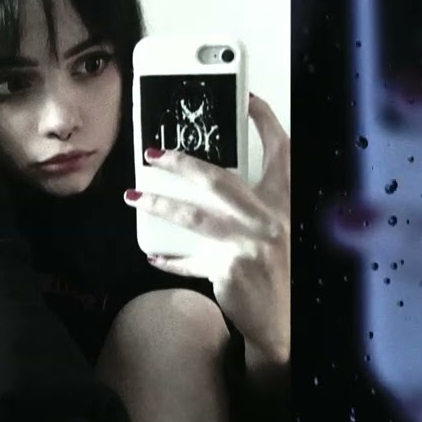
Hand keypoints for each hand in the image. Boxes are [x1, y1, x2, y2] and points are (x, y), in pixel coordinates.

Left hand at [124, 95, 291, 369]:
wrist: (286, 323)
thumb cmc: (281, 273)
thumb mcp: (277, 232)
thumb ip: (253, 208)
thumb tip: (208, 186)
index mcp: (283, 203)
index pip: (280, 152)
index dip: (265, 121)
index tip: (248, 99)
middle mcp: (269, 220)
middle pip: (219, 180)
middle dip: (183, 162)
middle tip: (154, 154)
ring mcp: (248, 244)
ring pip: (193, 216)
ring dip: (159, 203)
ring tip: (134, 196)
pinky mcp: (228, 269)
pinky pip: (189, 259)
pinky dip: (170, 257)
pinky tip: (153, 253)